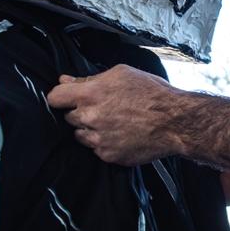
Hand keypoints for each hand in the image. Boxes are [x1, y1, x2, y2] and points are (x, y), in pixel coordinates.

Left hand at [47, 65, 184, 164]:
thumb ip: (89, 78)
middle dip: (80, 112)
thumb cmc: (152, 94)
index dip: (60, 96)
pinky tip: (121, 134)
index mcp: (90, 94)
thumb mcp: (121, 74)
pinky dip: (104, 143)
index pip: (54, 97)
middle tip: (103, 108)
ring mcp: (98, 140)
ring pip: (80, 135)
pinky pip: (96, 149)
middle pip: (68, 117)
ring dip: (90, 129)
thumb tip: (66, 80)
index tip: (66, 98)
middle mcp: (90, 118)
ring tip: (114, 122)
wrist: (175, 122)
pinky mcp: (108, 156)